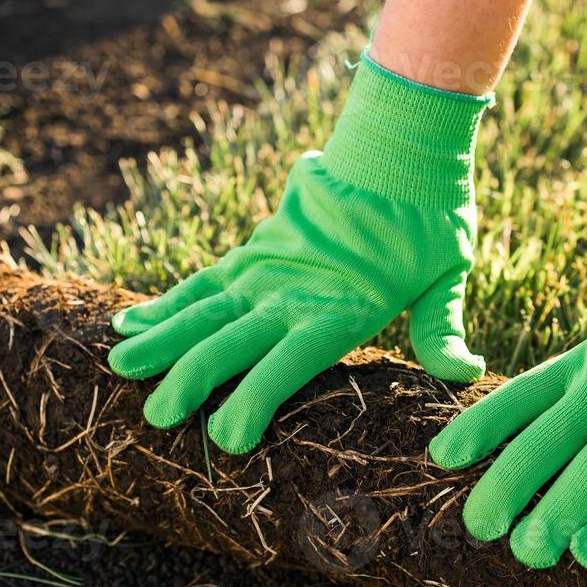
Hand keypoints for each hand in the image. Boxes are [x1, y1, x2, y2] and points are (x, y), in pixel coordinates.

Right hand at [108, 54, 491, 453]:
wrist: (398, 146)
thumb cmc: (430, 220)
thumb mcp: (448, 273)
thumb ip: (442, 327)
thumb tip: (465, 373)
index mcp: (340, 308)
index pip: (290, 362)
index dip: (256, 400)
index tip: (227, 440)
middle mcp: (292, 292)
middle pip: (232, 339)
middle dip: (191, 379)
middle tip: (154, 417)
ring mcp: (266, 269)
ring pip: (203, 310)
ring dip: (162, 339)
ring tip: (121, 368)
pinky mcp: (253, 250)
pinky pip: (201, 282)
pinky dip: (165, 303)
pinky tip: (128, 323)